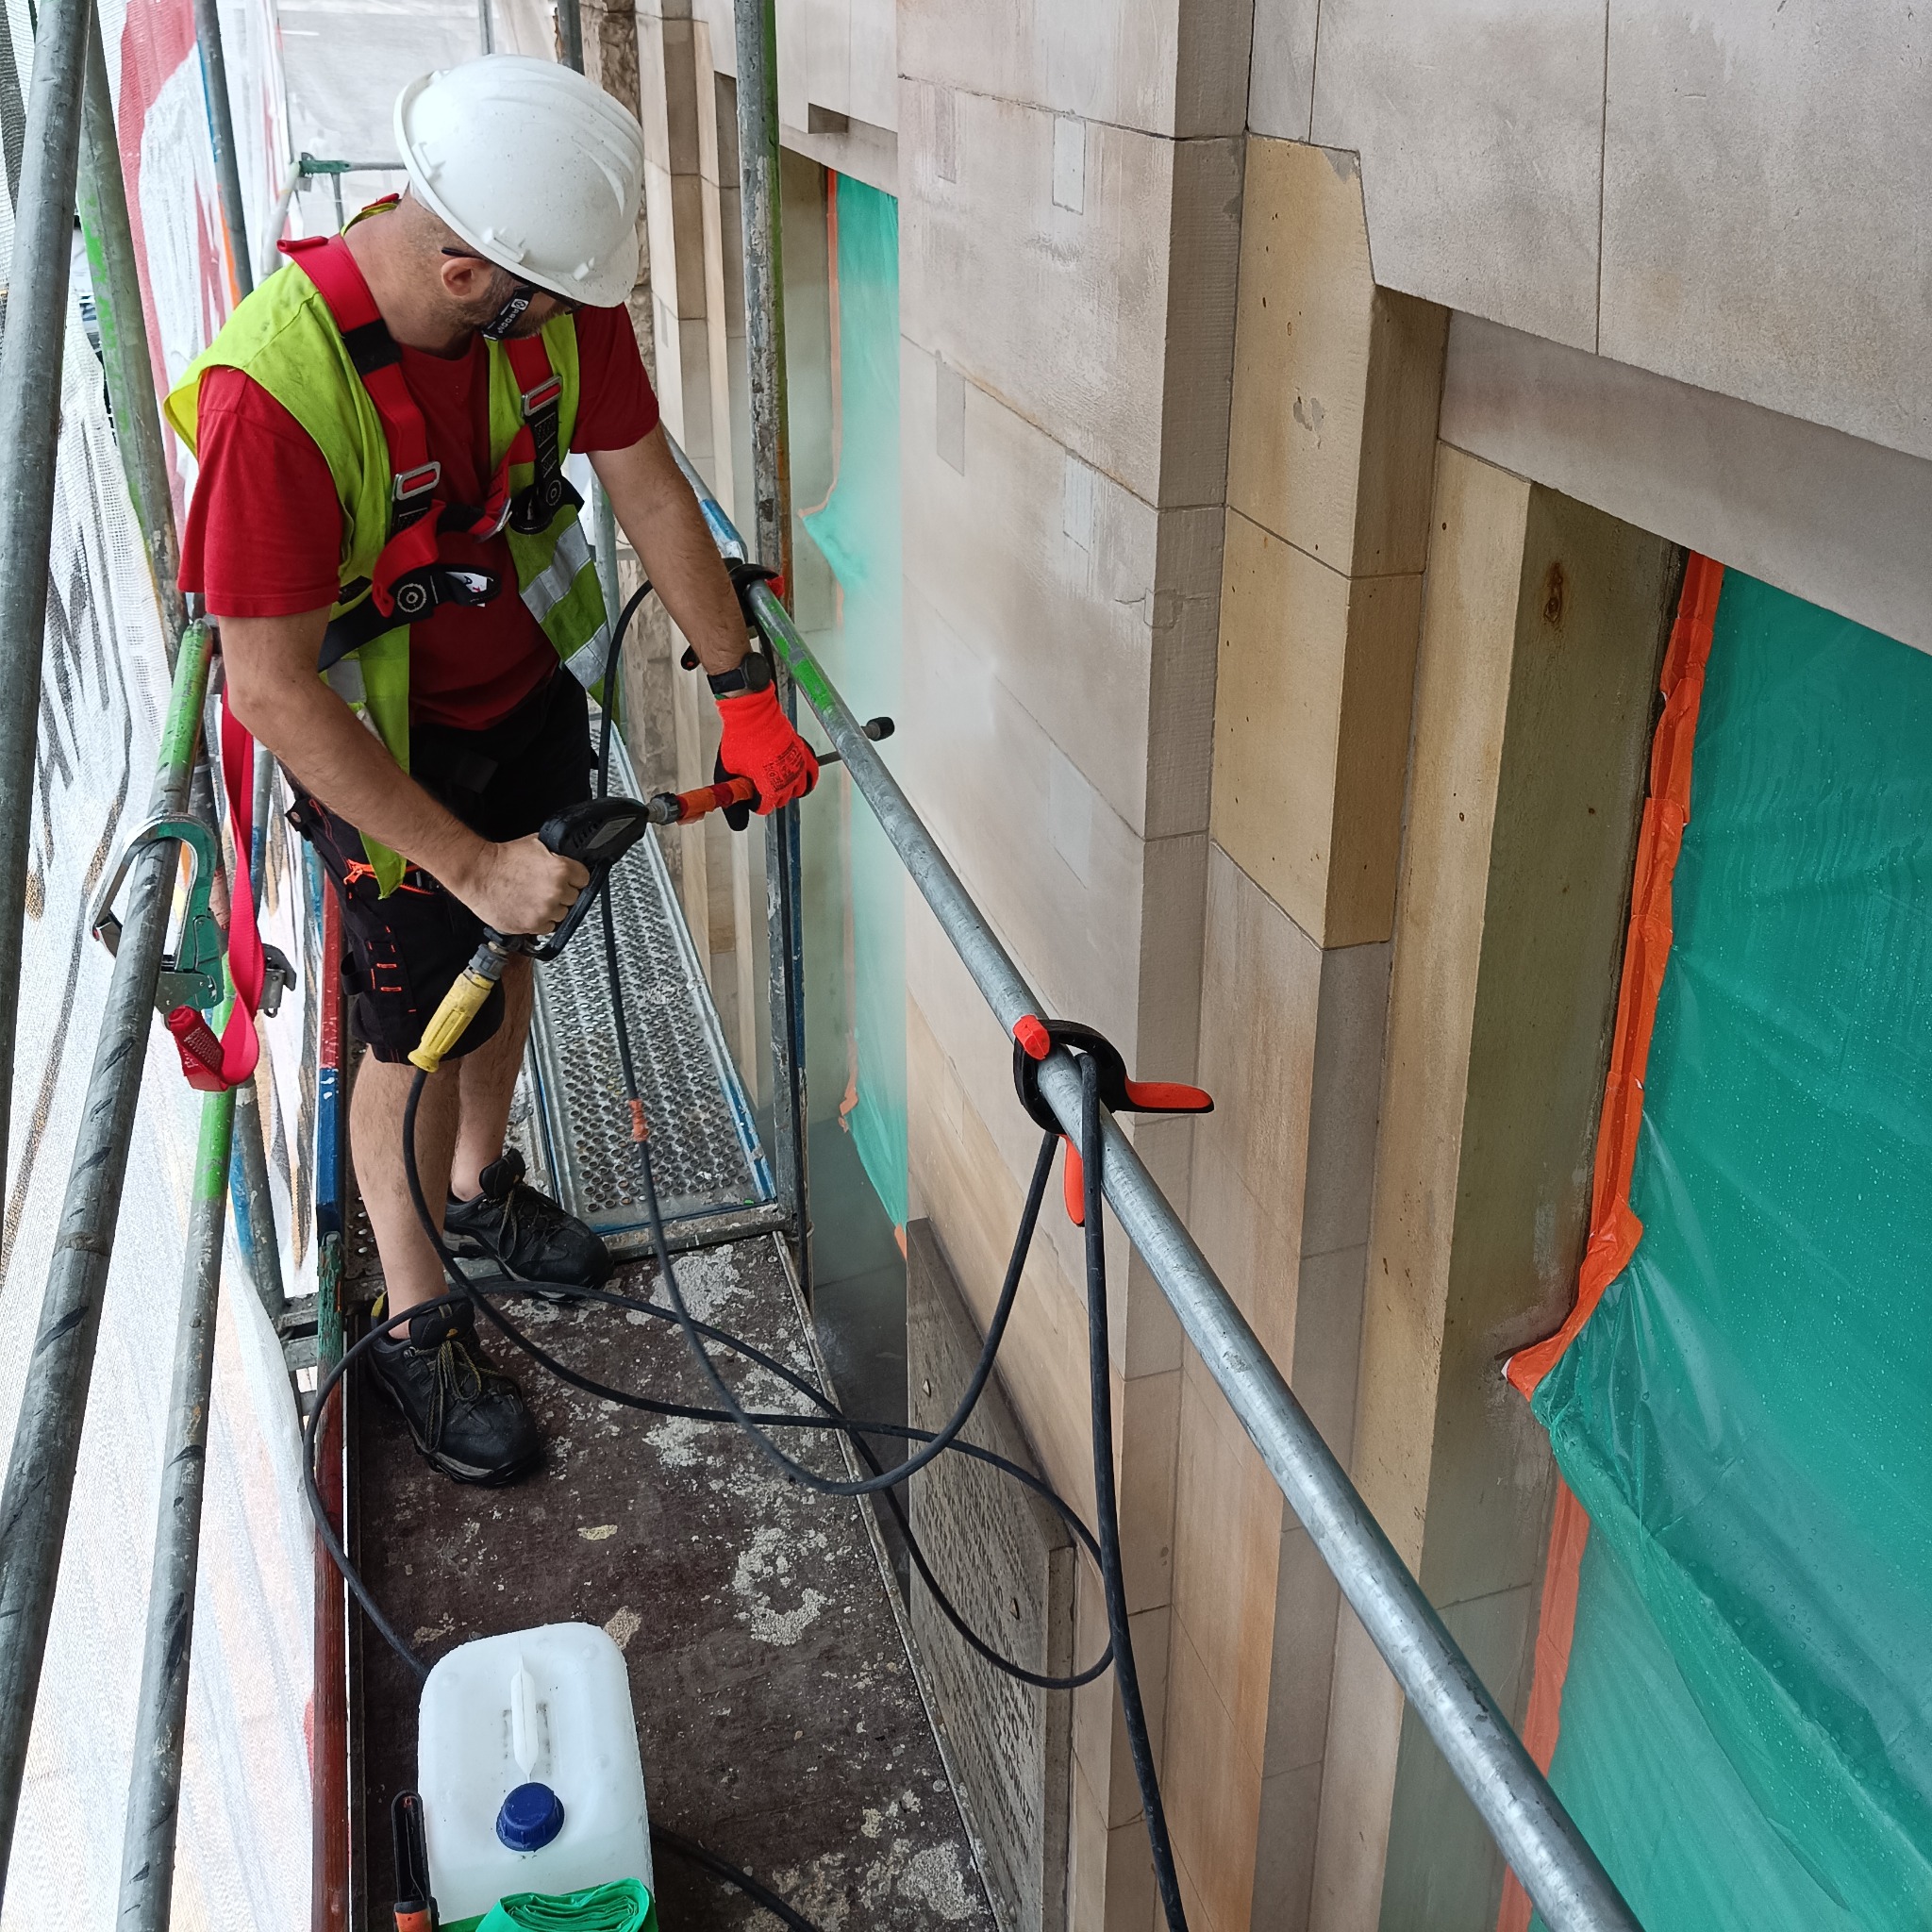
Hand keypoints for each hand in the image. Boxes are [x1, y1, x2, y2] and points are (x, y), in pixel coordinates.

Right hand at [452, 834, 588, 936]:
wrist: (477, 873)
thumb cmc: (502, 859)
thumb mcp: (537, 844)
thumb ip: (557, 854)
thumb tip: (570, 857)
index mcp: (561, 869)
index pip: (584, 878)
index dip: (574, 878)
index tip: (568, 880)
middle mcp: (556, 891)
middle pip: (574, 897)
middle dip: (562, 893)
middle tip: (545, 888)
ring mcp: (545, 910)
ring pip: (562, 914)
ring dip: (552, 908)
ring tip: (534, 898)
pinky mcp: (533, 925)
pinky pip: (548, 927)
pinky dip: (541, 920)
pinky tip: (528, 908)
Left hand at [715, 685, 817, 828]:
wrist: (752, 713)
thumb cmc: (740, 739)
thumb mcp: (727, 772)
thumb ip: (732, 798)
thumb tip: (737, 822)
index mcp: (769, 786)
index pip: (764, 808)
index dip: (754, 803)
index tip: (749, 794)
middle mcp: (787, 779)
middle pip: (781, 800)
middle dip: (769, 796)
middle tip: (758, 786)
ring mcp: (797, 766)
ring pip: (798, 790)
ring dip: (787, 790)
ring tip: (777, 784)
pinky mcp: (803, 753)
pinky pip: (813, 772)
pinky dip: (808, 779)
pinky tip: (801, 781)